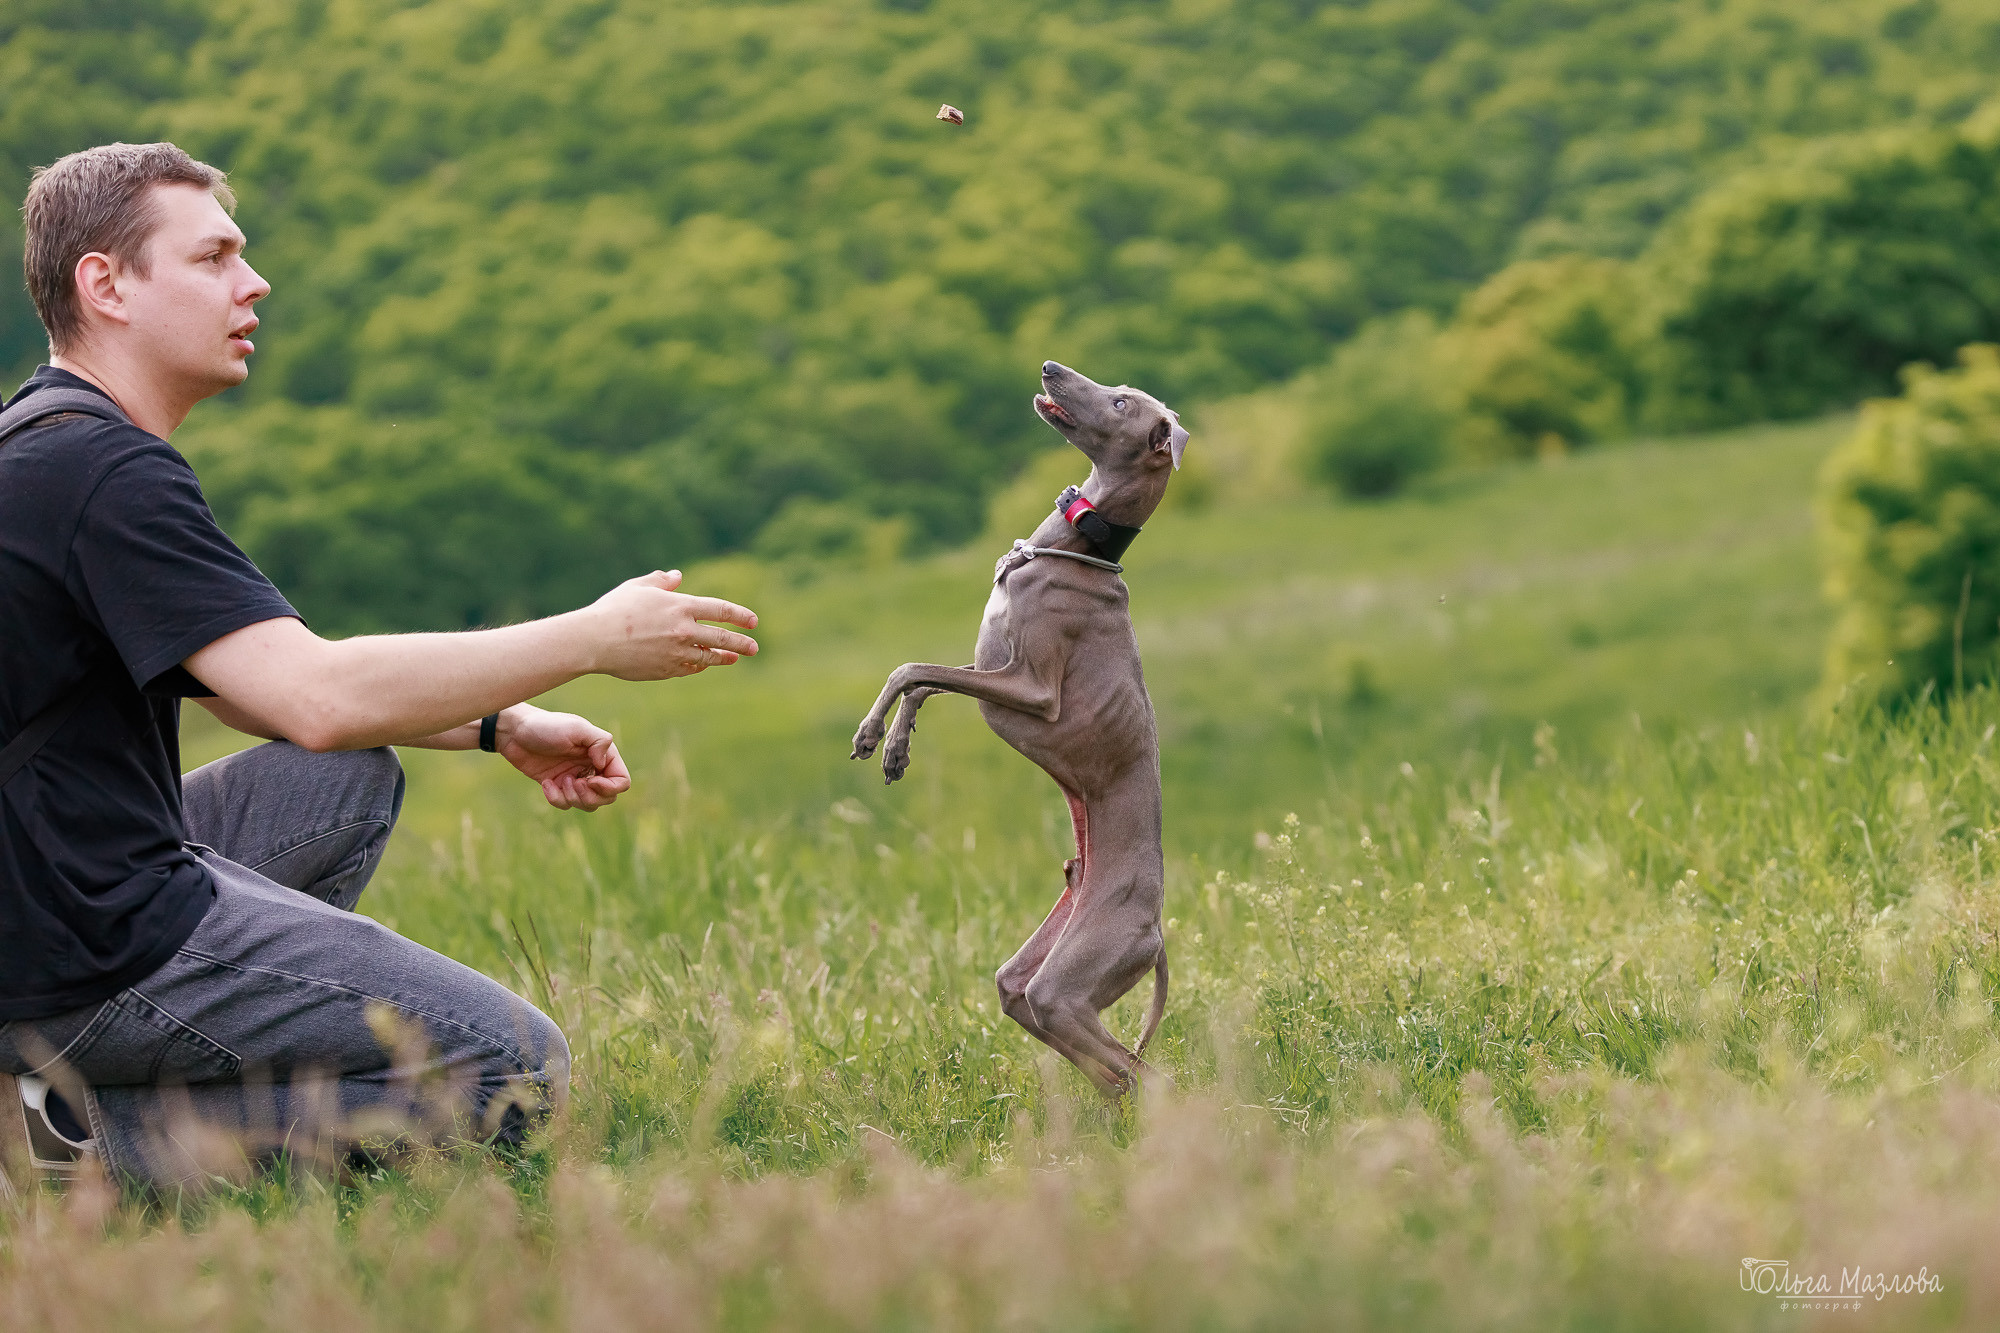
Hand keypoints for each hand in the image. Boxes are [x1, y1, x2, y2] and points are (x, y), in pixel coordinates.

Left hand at [498, 706, 631, 811]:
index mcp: (601, 754)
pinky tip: (545, 783)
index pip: (621, 780)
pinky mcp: (557, 786)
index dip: (610, 787)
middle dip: (591, 796)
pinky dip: (555, 798)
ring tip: (559, 781)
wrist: (514, 732)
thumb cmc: (546, 726)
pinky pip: (565, 804)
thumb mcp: (576, 728)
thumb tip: (603, 764)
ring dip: (573, 798)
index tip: (591, 781)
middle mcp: (591, 768)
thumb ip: (599, 742)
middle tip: (574, 784)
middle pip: (606, 797)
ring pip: (587, 804)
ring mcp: (574, 778)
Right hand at [587, 570, 759, 680]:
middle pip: (722, 638)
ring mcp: (675, 653)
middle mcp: (683, 631)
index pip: (721, 610)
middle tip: (754, 647)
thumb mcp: (638, 587)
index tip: (753, 621)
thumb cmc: (613, 610)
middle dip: (742, 643)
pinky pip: (688, 669)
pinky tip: (703, 665)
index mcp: (680, 606)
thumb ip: (661, 581)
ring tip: (733, 658)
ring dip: (723, 658)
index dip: (740, 615)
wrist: (593, 641)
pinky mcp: (665, 670)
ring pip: (707, 657)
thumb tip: (678, 576)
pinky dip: (698, 667)